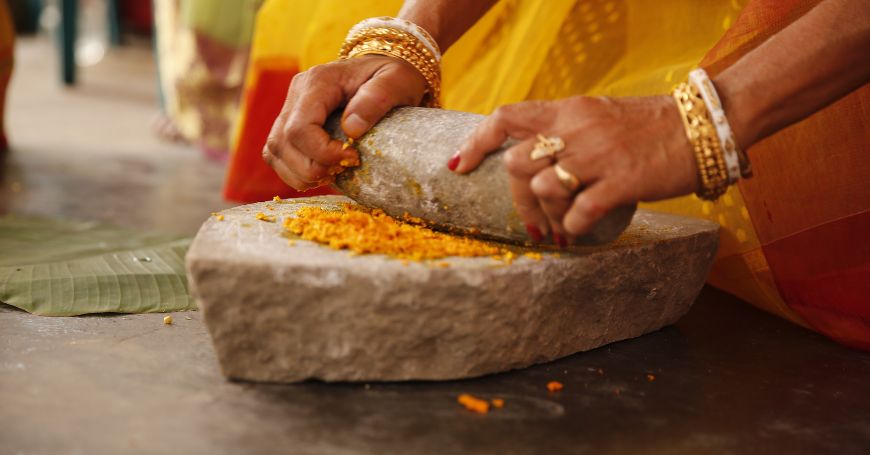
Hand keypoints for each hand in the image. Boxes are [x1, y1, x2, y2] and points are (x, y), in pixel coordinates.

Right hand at [263, 55, 426, 190]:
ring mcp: (289, 108)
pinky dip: (295, 172)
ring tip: (332, 174)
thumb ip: (376, 99)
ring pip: (274, 151)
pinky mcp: (289, 124)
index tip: (354, 158)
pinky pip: (278, 155)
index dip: (322, 153)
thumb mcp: (396, 80)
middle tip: (344, 170)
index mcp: (318, 81)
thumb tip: (351, 129)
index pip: (300, 128)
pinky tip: (321, 173)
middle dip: (311, 168)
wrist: (384, 72)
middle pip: (282, 143)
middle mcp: (296, 93)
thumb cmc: (393, 76)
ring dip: (300, 174)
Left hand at [450, 96, 698, 242]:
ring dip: (546, 215)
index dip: (476, 142)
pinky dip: (573, 227)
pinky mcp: (622, 181)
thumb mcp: (598, 115)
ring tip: (561, 228)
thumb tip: (533, 160)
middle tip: (532, 223)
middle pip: (517, 164)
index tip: (460, 166)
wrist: (703, 125)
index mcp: (567, 110)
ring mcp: (598, 155)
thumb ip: (565, 131)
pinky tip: (581, 231)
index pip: (506, 117)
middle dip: (517, 199)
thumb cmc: (650, 125)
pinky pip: (579, 212)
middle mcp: (576, 129)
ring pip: (544, 189)